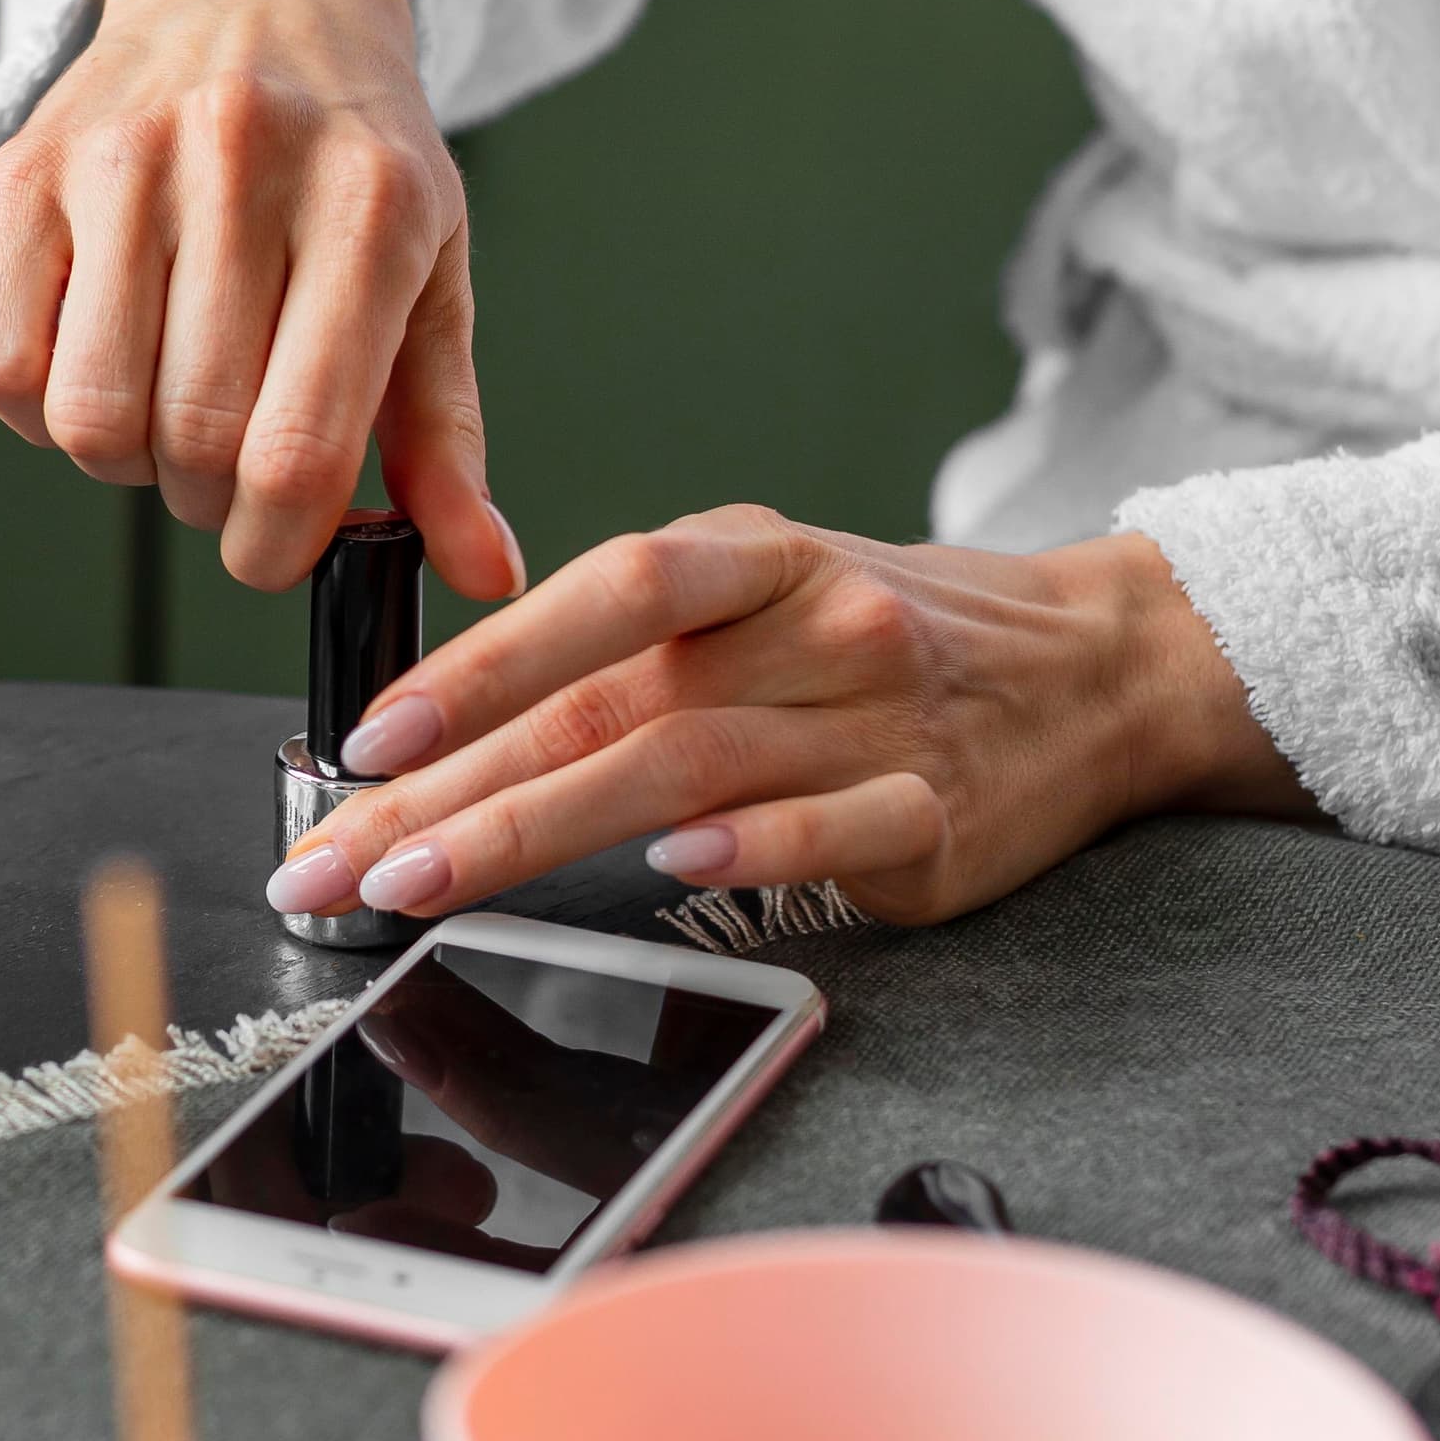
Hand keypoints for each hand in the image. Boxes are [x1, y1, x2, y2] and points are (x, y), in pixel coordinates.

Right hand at [0, 0, 523, 595]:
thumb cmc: (353, 154)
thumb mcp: (432, 274)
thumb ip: (447, 436)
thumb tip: (485, 574)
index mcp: (369, 205)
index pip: (298, 445)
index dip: (279, 543)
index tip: (277, 549)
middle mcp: (242, 164)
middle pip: (194, 441)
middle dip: (212, 502)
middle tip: (230, 467)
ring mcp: (122, 158)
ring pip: (92, 416)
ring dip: (127, 461)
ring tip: (167, 412)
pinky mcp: (24, 170)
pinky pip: (0, 365)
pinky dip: (42, 411)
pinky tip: (97, 365)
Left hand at [263, 510, 1311, 924]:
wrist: (1099, 667)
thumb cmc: (893, 636)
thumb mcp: (768, 594)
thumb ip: (635, 648)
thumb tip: (451, 737)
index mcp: (755, 556)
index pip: (596, 596)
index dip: (473, 664)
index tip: (367, 742)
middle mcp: (809, 624)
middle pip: (605, 704)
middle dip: (449, 790)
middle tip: (340, 858)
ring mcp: (877, 715)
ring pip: (684, 767)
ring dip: (536, 832)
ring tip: (425, 884)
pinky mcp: (938, 811)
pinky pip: (835, 825)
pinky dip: (753, 846)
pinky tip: (674, 868)